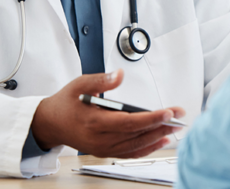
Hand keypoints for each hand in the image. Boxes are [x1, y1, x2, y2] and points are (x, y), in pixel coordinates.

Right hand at [31, 69, 185, 157]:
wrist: (50, 123)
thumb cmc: (66, 103)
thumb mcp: (79, 84)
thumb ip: (101, 80)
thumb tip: (119, 75)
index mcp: (94, 122)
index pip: (128, 122)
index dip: (150, 118)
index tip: (168, 112)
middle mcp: (99, 139)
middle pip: (136, 135)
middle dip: (160, 125)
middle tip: (179, 116)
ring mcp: (103, 148)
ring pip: (135, 146)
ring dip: (157, 138)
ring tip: (175, 127)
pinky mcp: (105, 151)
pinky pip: (130, 153)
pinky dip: (147, 148)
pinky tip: (161, 140)